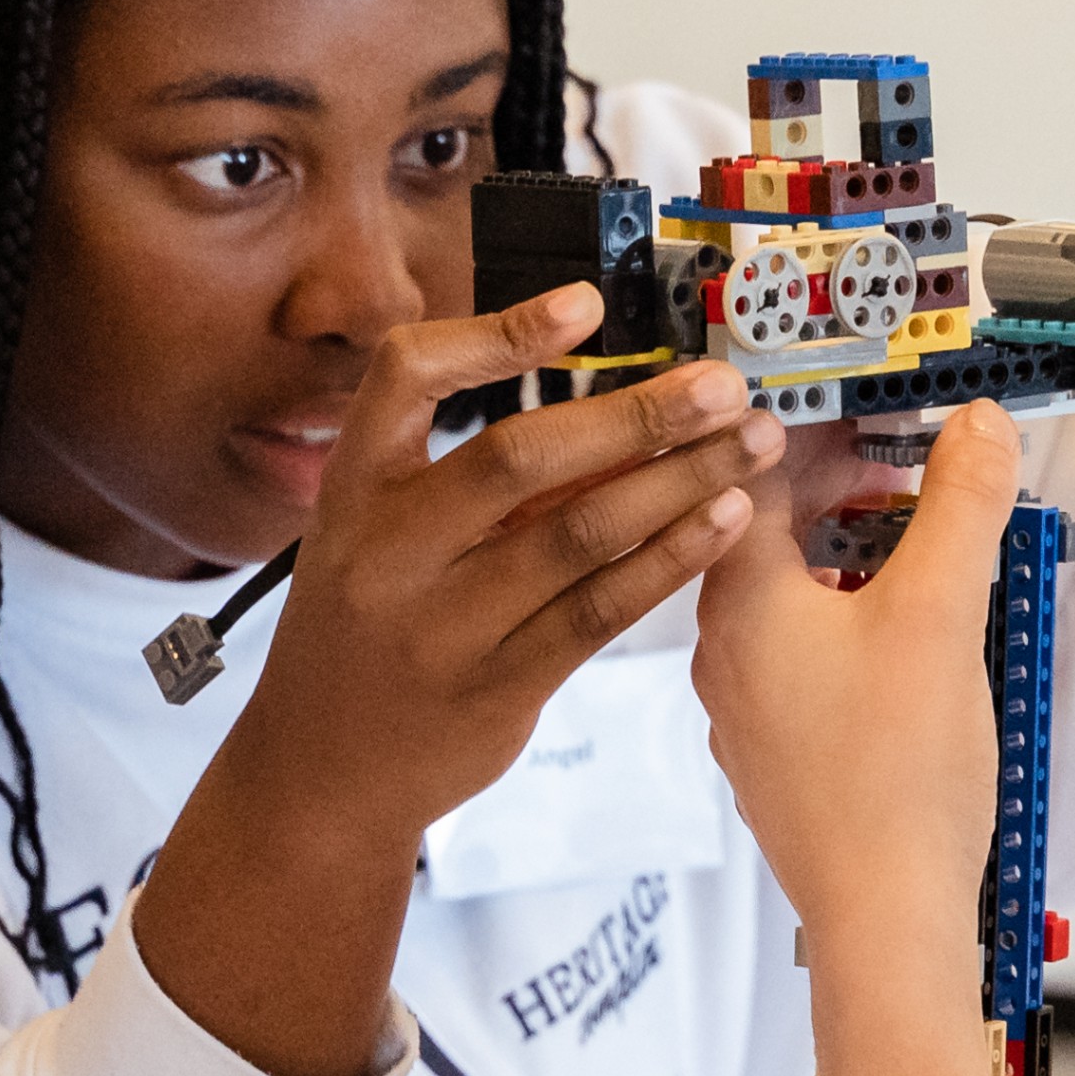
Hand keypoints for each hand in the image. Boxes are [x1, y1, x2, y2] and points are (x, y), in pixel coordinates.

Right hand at [214, 285, 780, 843]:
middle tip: (721, 386)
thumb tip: (612, 411)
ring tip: (750, 447)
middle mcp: (390, 550)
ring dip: (677, 483)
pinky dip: (668, 560)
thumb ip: (471, 481)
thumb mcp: (378, 539)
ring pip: (577, 535)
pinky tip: (721, 522)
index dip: (495, 334)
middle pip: (520, 455)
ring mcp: (443, 625)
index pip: (406, 376)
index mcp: (353, 489)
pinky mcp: (498, 688)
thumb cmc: (368, 632)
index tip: (586, 305)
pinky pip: (599, 612)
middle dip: (635, 414)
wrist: (324, 770)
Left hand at [691, 401, 1023, 978]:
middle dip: (836, 486)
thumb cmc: (894, 779)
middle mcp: (721, 653)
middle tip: (906, 460)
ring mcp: (744, 710)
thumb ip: (959, 505)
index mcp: (739, 603)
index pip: (751, 472)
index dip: (816, 422)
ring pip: (784, 596)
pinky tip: (904, 632)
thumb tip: (974, 427)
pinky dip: (845, 618)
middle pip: (765, 530)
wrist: (883, 916)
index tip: (871, 399)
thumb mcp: (940, 611)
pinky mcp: (779, 755)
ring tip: (914, 538)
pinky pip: (800, 656)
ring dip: (845, 554)